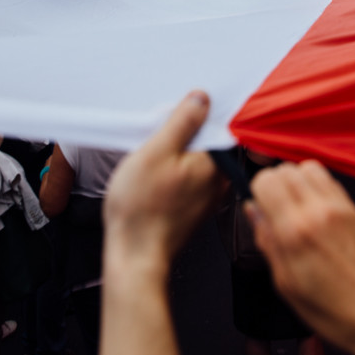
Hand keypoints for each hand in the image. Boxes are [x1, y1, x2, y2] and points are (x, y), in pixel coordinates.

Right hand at [103, 91, 227, 267]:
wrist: (134, 255)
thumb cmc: (142, 209)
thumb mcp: (156, 151)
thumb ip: (183, 122)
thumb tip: (202, 99)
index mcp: (217, 164)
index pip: (218, 125)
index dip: (194, 116)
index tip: (173, 118)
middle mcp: (219, 181)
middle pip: (207, 143)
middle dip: (183, 136)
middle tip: (157, 142)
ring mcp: (208, 197)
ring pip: (196, 162)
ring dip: (176, 156)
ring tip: (152, 164)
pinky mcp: (194, 209)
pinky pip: (188, 180)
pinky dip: (173, 174)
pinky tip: (154, 180)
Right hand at [247, 161, 354, 354]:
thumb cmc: (340, 313)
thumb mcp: (287, 286)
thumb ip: (267, 243)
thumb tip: (254, 213)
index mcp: (297, 231)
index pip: (267, 179)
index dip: (256, 191)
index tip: (258, 208)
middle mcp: (320, 211)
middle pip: (286, 168)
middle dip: (274, 184)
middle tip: (274, 210)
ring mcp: (342, 208)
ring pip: (309, 168)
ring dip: (296, 181)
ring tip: (294, 209)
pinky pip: (330, 182)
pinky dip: (317, 188)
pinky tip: (315, 214)